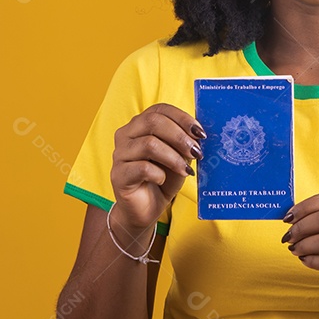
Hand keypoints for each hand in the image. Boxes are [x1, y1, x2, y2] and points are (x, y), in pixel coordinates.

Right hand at [110, 103, 203, 235]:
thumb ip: (186, 143)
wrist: (146, 208)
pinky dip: (159, 173)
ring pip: (149, 144)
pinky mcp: (118, 175)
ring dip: (173, 157)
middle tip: (196, 152)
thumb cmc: (163, 178)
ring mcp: (119, 154)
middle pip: (152, 122)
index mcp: (140, 124)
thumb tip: (199, 134)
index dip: (182, 118)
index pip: (160, 109)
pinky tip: (163, 179)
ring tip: (185, 170)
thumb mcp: (179, 156)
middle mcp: (126, 135)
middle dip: (179, 136)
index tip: (200, 133)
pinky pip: (141, 168)